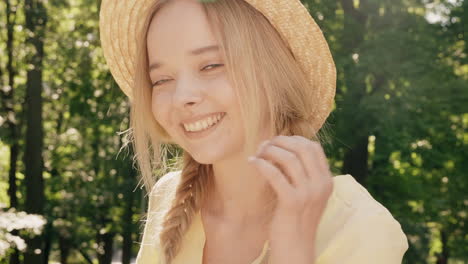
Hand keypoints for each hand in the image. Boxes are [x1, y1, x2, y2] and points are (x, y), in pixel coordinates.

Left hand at [248, 135, 333, 263]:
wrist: (295, 248)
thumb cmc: (295, 219)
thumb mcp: (306, 194)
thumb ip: (301, 174)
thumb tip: (282, 149)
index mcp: (326, 181)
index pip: (314, 147)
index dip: (294, 139)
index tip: (277, 142)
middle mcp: (321, 185)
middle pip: (302, 148)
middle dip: (281, 142)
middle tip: (264, 145)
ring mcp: (308, 193)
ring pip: (288, 158)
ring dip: (269, 151)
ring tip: (257, 154)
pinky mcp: (292, 202)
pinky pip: (275, 174)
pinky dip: (261, 164)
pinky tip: (252, 163)